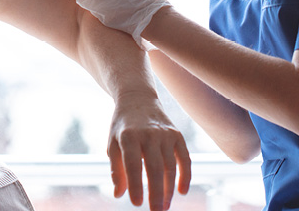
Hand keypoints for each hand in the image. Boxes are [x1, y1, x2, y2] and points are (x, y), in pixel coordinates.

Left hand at [108, 94, 190, 210]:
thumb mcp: (113, 143)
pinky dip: (185, 175)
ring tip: (163, 206)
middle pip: (155, 167)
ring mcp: (165, 133)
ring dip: (169, 188)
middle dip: (156, 192)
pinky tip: (182, 191)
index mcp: (129, 135)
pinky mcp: (177, 134)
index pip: (133, 163)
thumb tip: (119, 194)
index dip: (135, 184)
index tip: (136, 203)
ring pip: (170, 165)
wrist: (138, 98)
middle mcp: (149, 133)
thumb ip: (116, 168)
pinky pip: (184, 157)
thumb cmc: (122, 126)